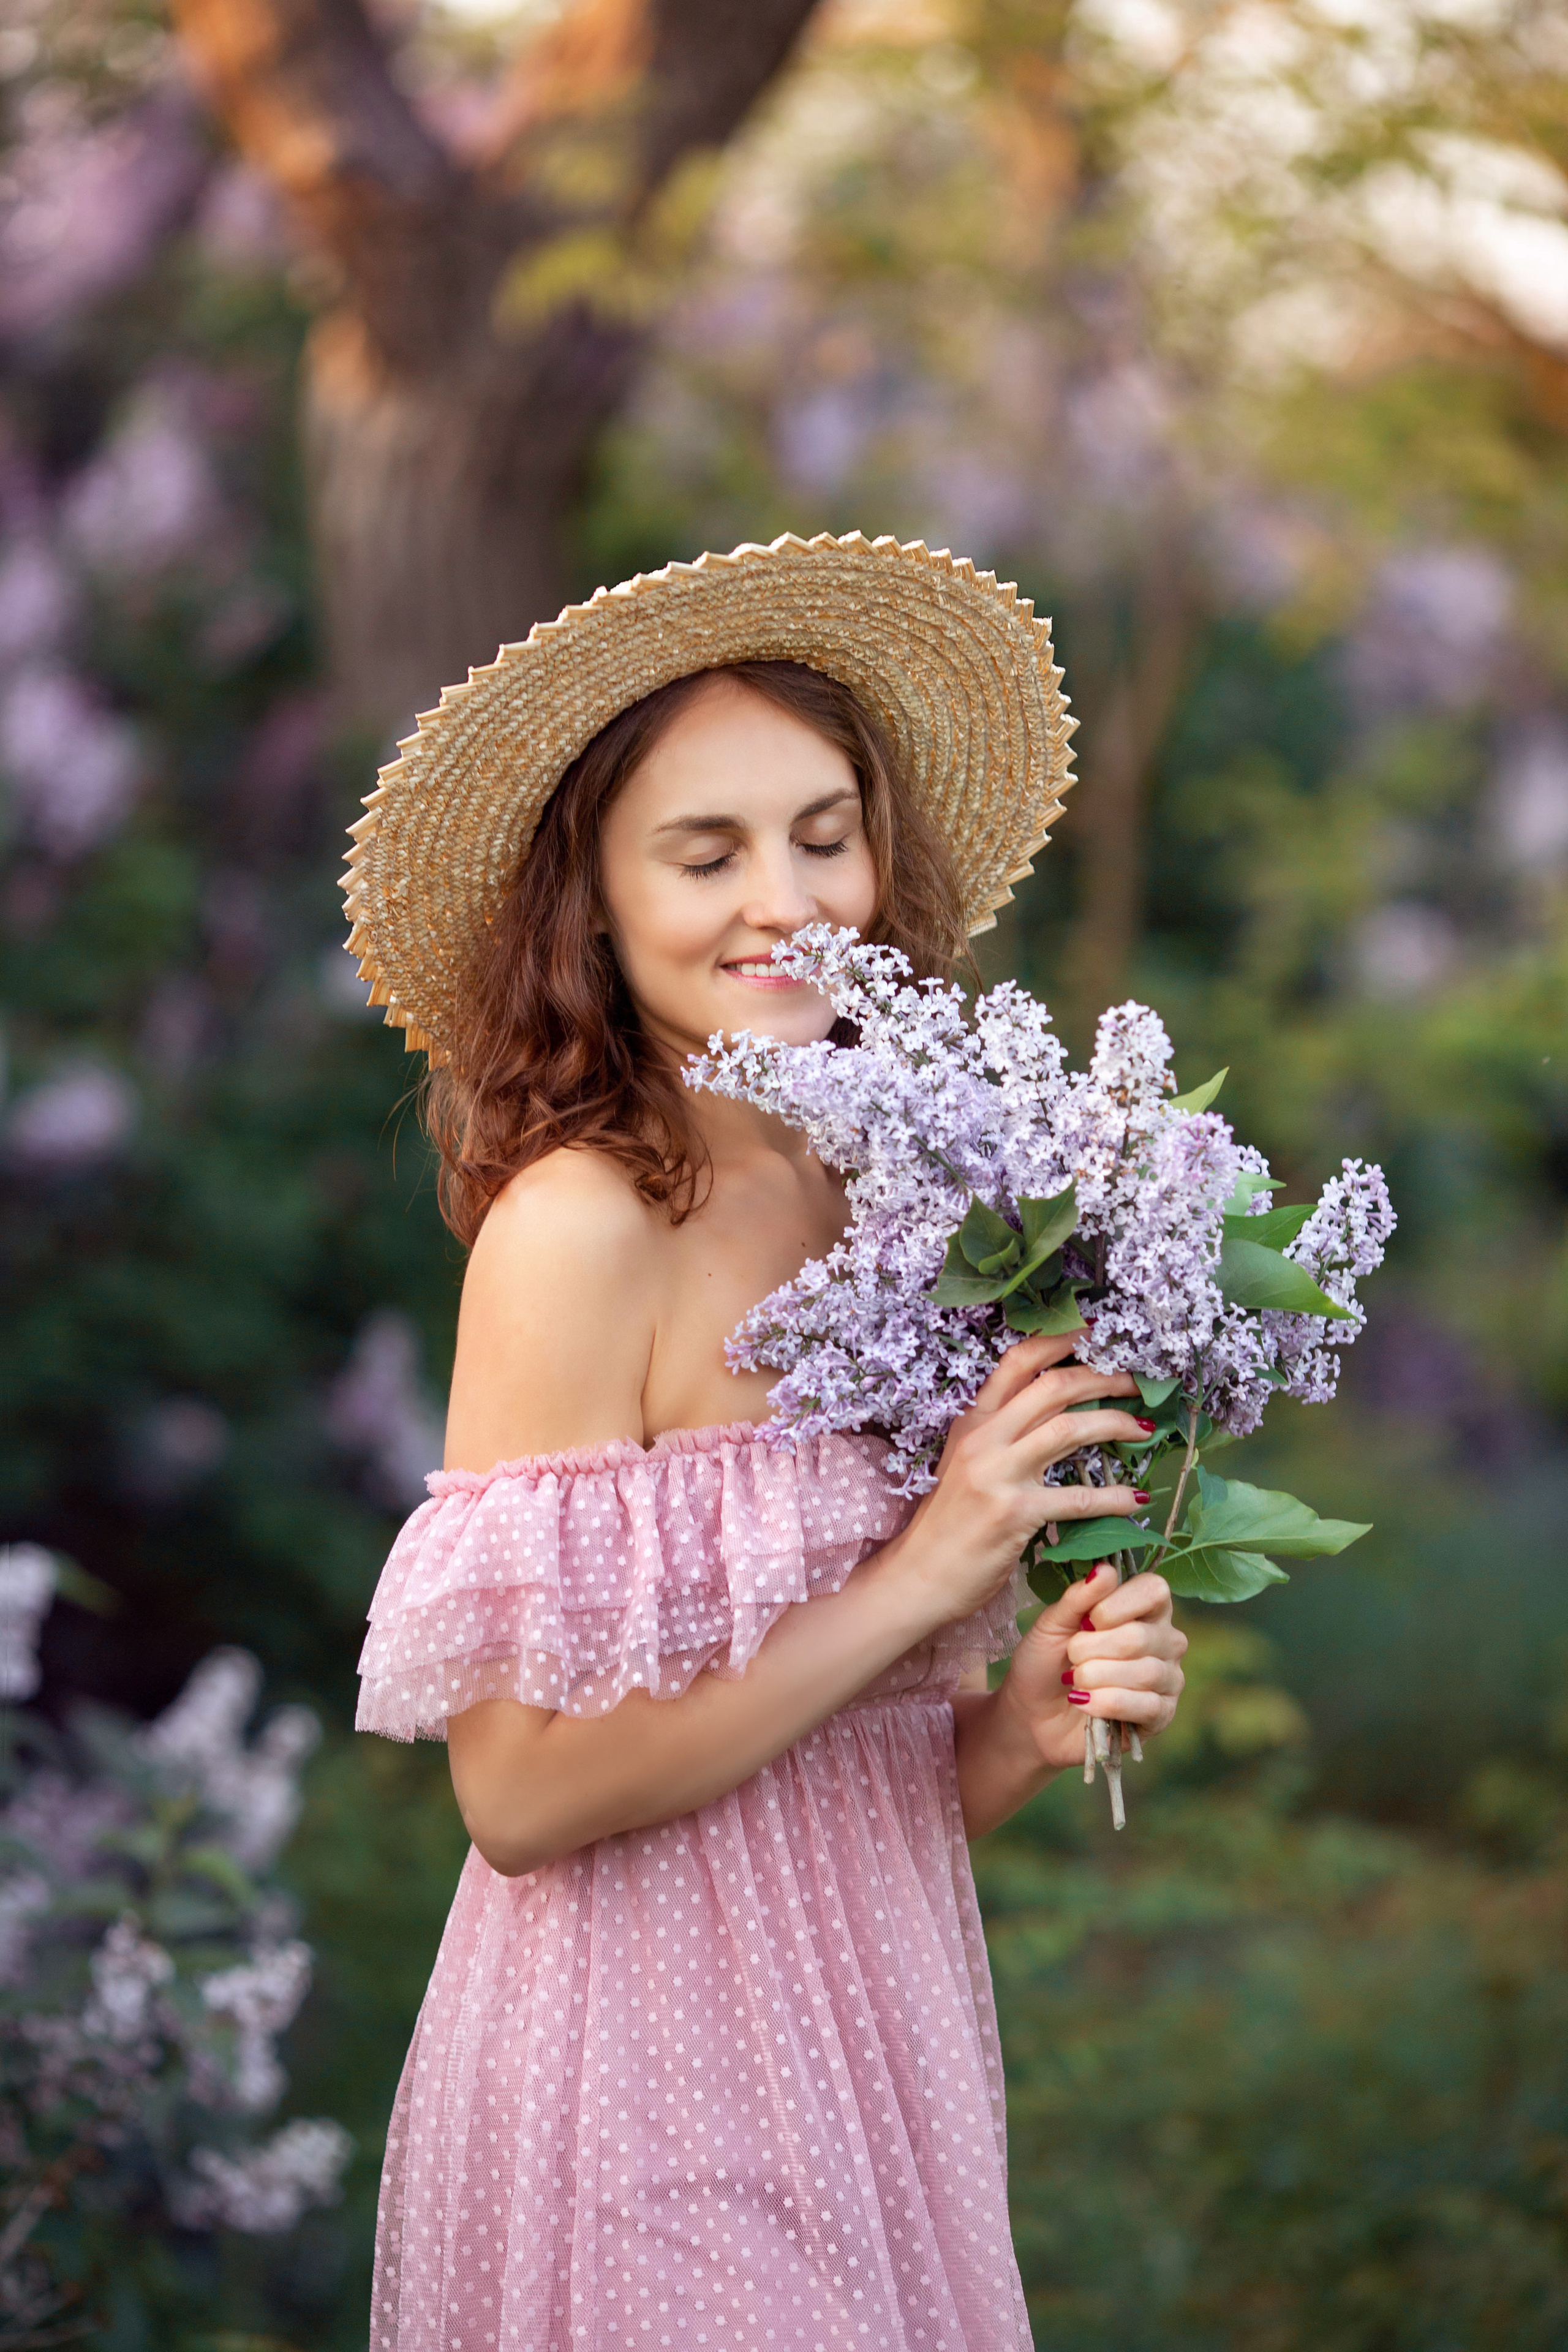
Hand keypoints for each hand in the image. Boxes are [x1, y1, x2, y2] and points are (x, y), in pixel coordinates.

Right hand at [887, 1333, 1153, 1629]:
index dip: (1060, 1340)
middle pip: (1054, 1387)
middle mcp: (984, 1439)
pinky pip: (1077, 1498)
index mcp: (973, 1422)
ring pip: (1069, 1429)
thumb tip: (1055, 1412)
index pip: (1018, 1361)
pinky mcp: (1014, 1514)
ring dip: (1116, 1423)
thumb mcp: (966, 1464)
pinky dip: (1113, 1496)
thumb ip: (1001, 1435)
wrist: (918, 1575)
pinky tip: (1136, 1499)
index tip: (1096, 1332)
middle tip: (1139, 1382)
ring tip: (1146, 1428)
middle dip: (1104, 1378)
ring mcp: (998, 1474)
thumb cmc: (948, 1523)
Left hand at [996, 1560, 1187, 1771]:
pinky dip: (1107, 1703)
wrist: (1033, 1715)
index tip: (1086, 1621)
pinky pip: (1148, 1706)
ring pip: (1146, 1671)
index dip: (1116, 1605)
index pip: (1154, 1590)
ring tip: (1075, 1681)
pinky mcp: (1162, 1714)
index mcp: (1144, 1608)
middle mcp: (1165, 1639)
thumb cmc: (1046, 1663)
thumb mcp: (1052, 1624)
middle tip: (1071, 1657)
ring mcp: (1168, 1678)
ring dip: (1097, 1677)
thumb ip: (1078, 1597)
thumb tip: (1105, 1569)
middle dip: (1092, 1648)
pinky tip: (1085, 1702)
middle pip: (1141, 1636)